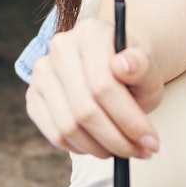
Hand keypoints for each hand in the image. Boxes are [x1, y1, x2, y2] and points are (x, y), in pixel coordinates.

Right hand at [25, 14, 163, 159]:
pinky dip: (80, 148)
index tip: (152, 142)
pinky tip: (101, 147)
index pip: (104, 86)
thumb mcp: (149, 70)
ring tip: (124, 151)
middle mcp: (61, 47)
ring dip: (100, 148)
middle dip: (117, 140)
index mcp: (91, 33)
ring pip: (68, 126)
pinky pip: (54, 134)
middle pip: (85, 110)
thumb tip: (125, 64)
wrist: (115, 67)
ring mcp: (42, 72)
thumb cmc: (134, 72)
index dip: (129, 120)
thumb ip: (143, 67)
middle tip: (141, 153)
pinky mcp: (34, 96)